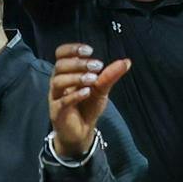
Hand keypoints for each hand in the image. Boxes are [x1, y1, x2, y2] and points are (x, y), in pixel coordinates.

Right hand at [48, 43, 130, 161]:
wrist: (82, 132)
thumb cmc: (88, 107)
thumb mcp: (101, 90)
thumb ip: (110, 76)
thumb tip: (126, 61)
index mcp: (67, 73)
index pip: (61, 54)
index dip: (72, 49)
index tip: (90, 50)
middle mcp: (58, 83)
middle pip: (59, 66)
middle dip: (78, 63)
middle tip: (97, 66)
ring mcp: (56, 97)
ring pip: (57, 82)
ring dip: (76, 77)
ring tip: (93, 79)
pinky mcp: (57, 112)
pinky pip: (62, 101)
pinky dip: (74, 95)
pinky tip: (87, 92)